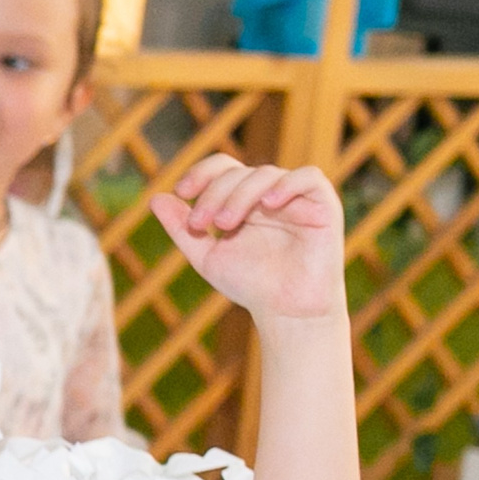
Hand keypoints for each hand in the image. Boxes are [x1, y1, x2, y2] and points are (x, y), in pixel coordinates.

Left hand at [150, 156, 345, 327]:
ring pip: (266, 174)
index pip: (222, 169)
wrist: (286, 311)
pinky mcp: (323, 205)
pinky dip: (287, 184)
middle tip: (203, 223)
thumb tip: (155, 199)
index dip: (201, 172)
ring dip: (239, 195)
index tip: (181, 191)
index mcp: (243, 200)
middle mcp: (268, 193)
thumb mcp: (207, 256)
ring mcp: (296, 197)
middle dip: (214, 193)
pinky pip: (308, 177)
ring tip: (225, 225)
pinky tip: (269, 202)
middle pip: (238, 172)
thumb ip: (182, 229)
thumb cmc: (250, 284)